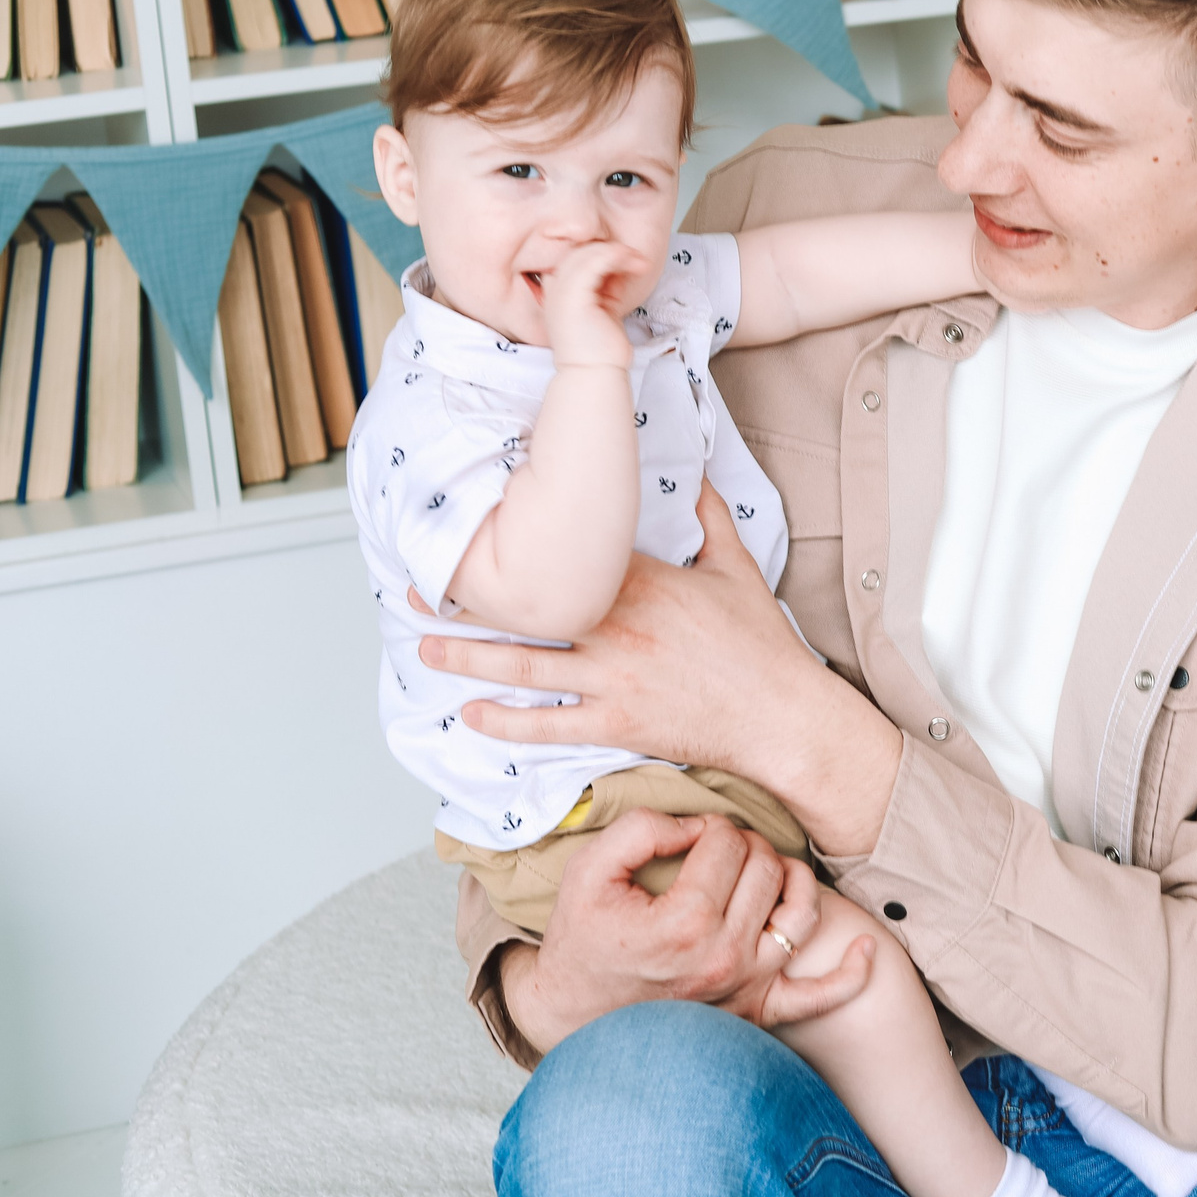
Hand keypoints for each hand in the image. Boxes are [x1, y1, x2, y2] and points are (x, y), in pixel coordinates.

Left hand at [415, 484, 906, 853]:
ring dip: (467, 658)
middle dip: (465, 604)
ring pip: (523, 667)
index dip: (517, 549)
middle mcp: (616, 627)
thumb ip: (712, 517)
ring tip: (425, 649)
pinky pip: (549, 724)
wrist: (780, 712)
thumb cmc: (762, 642)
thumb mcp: (739, 568)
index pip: (567, 558)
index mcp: (642, 582)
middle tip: (416, 593)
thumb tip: (700, 472)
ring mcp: (612, 679)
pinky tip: (472, 715)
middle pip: (526, 613)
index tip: (478, 538)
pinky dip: (506, 722)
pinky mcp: (616, 723)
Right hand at [503, 806, 836, 1049]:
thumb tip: (697, 824)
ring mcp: (746, 987)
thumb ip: (641, 830)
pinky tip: (867, 947)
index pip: (727, 845)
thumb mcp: (589, 873)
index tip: (689, 839)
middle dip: (744, 846)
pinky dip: (850, 973)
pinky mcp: (758, 1010)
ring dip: (792, 879)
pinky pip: (819, 998)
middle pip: (766, 869)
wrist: (574, 1015)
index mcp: (684, 924)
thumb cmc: (582, 941)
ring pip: (801, 912)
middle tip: (716, 853)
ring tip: (768, 870)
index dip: (709, 828)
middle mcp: (724, 958)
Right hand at [541, 239, 647, 368]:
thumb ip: (605, 287)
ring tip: (638, 261)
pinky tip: (635, 263)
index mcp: (558, 293)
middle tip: (635, 258)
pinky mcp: (573, 298)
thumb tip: (619, 266)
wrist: (596, 374)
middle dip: (609, 248)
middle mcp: (553, 291)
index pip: (573, 258)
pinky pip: (593, 263)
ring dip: (617, 251)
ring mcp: (559, 293)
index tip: (623, 260)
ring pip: (585, 253)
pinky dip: (617, 257)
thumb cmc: (601, 349)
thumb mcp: (603, 309)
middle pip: (577, 251)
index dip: (598, 253)